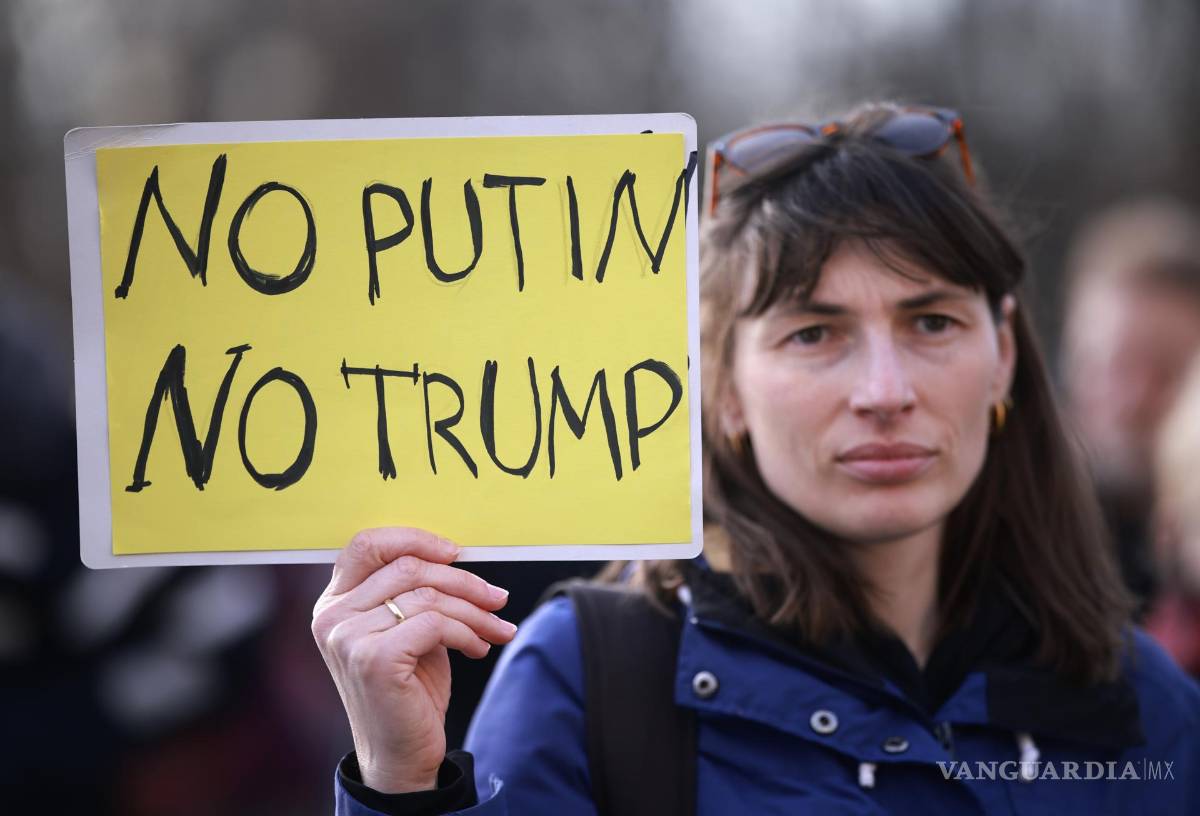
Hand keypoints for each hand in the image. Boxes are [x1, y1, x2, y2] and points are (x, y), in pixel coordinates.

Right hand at [312, 527, 515, 792]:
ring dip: (474, 611)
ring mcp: (348, 637)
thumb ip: (414, 593)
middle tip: (497, 598)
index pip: (367, 544)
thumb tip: (458, 557)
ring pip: (427, 596)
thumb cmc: (408, 690)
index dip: (415, 539)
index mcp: (334, 603)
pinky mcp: (374, 659)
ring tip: (495, 628)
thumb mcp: (407, 630)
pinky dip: (467, 633)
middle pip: (408, 567)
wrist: (400, 754)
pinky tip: (477, 648)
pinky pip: (435, 623)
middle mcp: (332, 616)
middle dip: (464, 581)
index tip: (456, 552)